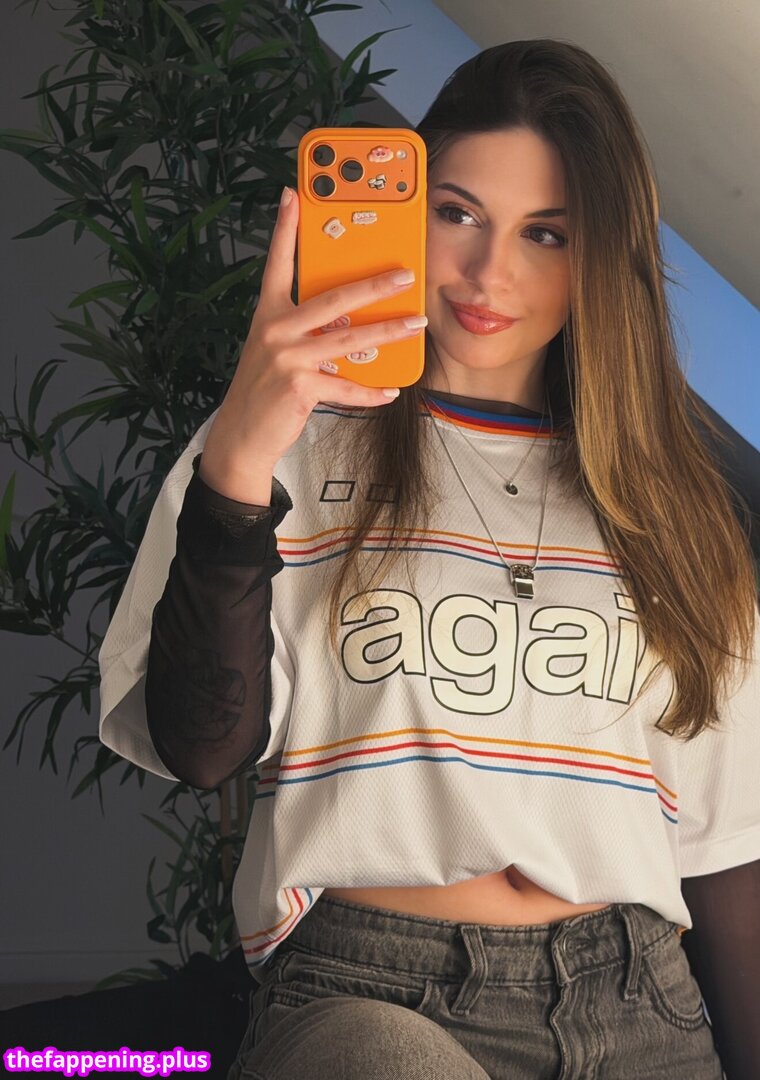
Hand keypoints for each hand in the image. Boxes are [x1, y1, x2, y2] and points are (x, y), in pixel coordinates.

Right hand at [201, 186, 425, 479]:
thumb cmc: (263, 390)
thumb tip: (346, 318)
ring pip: (349, 338)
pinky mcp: (299, 386)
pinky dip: (370, 391)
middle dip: (373, 284)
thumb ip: (302, 329)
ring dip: (388, 331)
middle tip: (404, 275)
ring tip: (415, 324)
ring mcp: (287, 357)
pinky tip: (390, 390)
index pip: (277, 263)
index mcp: (268, 314)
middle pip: (332, 298)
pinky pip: (345, 387)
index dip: (285, 228)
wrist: (242, 435)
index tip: (294, 194)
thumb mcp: (274, 349)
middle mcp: (275, 329)